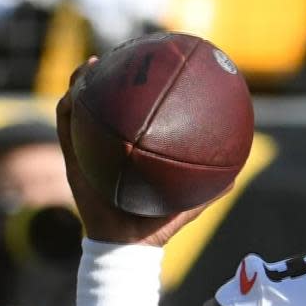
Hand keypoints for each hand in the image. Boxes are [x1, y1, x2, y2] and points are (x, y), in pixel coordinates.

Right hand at [55, 59, 210, 246]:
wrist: (129, 246)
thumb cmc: (159, 227)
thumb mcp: (189, 203)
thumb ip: (212, 188)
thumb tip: (239, 173)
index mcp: (135, 155)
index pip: (136, 121)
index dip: (140, 98)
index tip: (152, 74)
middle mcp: (111, 150)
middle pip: (108, 109)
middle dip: (112, 82)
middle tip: (123, 58)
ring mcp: (90, 154)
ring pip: (81, 111)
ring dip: (82, 85)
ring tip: (92, 65)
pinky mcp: (74, 163)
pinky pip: (67, 131)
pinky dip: (67, 111)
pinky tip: (73, 93)